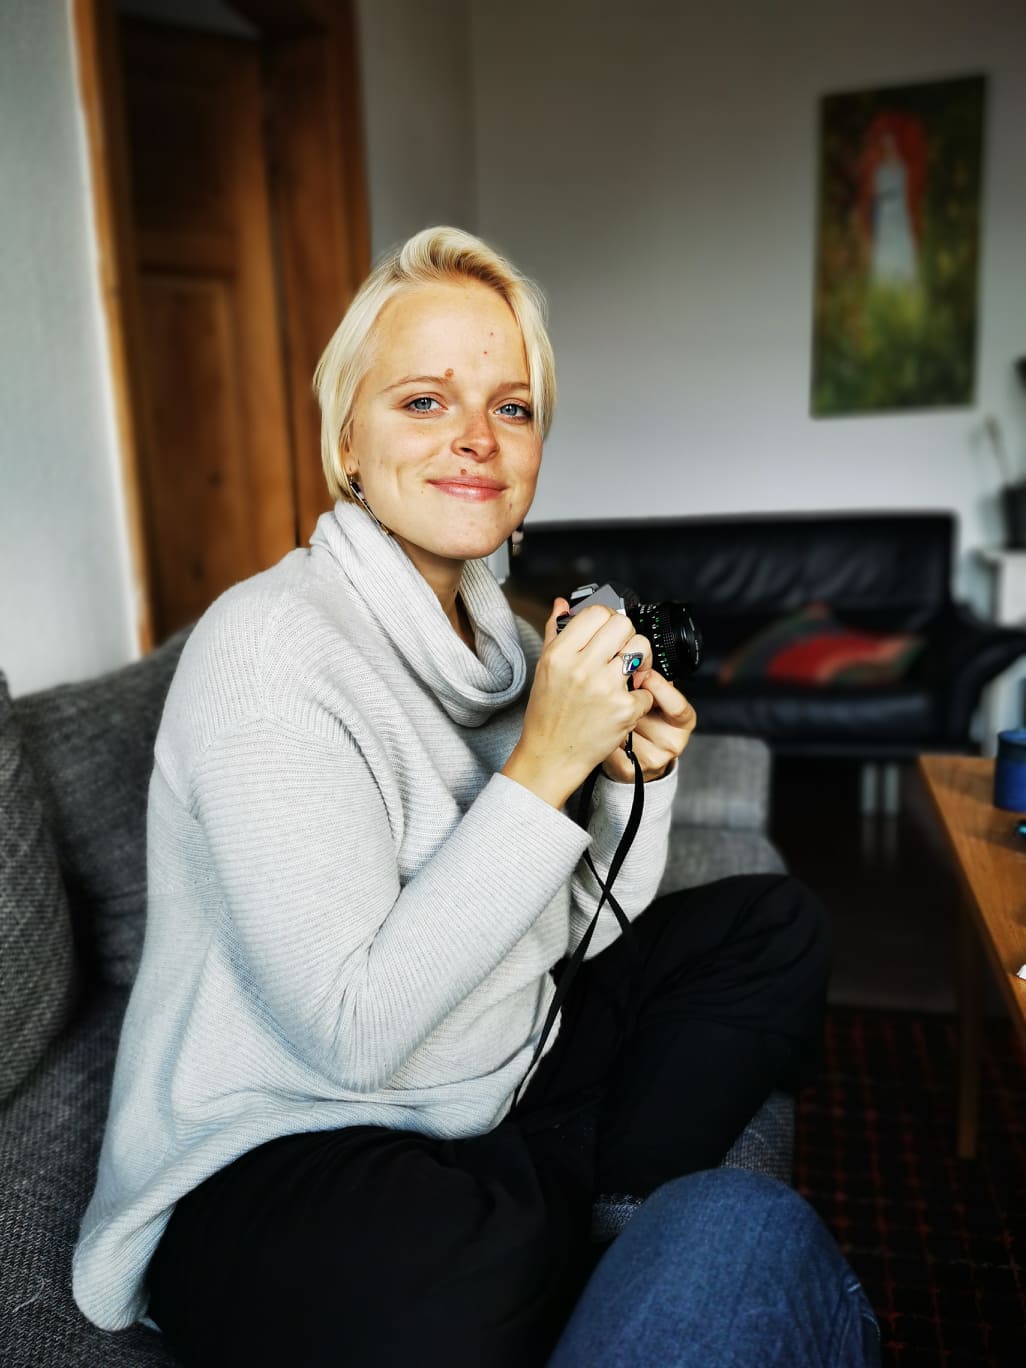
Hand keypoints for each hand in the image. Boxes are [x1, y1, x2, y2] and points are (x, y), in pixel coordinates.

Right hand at [502, 598, 654, 807]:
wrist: (551, 756)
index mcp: (560, 654)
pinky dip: (640, 697)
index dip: (607, 619)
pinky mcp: (624, 709)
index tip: (607, 632)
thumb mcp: (544, 669)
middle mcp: (582, 667)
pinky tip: (625, 705)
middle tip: (621, 652)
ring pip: (641, 649)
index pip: (596, 613)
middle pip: (623, 625)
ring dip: (640, 660)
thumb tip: (564, 603)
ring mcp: (605, 688)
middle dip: (626, 636)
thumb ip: (555, 632)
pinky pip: (647, 688)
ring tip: (628, 673)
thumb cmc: (547, 714)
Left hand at [600, 667, 696, 783]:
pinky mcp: (628, 769)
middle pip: (645, 712)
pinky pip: (607, 739)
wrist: (636, 759)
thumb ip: (653, 683)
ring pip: (623, 724)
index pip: (676, 705)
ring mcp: (650, 759)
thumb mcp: (658, 700)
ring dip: (609, 712)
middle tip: (616, 690)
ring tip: (606, 710)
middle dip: (627, 698)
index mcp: (682, 723)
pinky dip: (599, 727)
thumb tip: (638, 658)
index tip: (642, 674)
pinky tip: (598, 724)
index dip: (658, 687)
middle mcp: (671, 743)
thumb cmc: (646, 722)